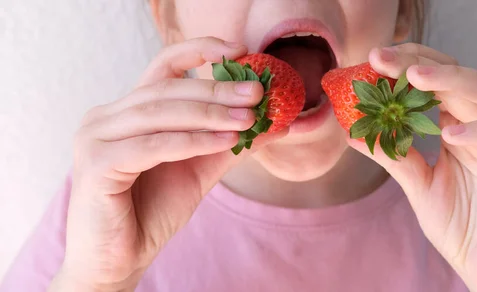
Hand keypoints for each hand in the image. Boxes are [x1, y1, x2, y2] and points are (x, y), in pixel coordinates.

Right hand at [50, 37, 285, 290]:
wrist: (119, 261)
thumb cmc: (153, 212)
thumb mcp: (200, 169)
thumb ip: (229, 142)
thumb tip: (275, 123)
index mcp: (127, 112)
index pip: (163, 66)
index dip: (199, 51)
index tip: (239, 50)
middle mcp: (106, 117)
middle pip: (167, 90)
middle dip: (217, 89)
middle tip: (256, 93)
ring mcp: (95, 138)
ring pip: (160, 113)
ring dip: (209, 114)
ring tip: (249, 118)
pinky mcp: (95, 165)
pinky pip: (152, 145)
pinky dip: (191, 141)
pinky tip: (225, 141)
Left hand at [349, 44, 476, 290]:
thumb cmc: (457, 225)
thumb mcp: (417, 186)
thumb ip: (393, 157)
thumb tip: (354, 132)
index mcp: (463, 129)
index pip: (442, 83)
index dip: (412, 65)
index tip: (374, 59)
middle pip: (466, 80)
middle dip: (425, 64)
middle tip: (385, 59)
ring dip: (455, 81)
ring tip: (415, 78)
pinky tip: (451, 134)